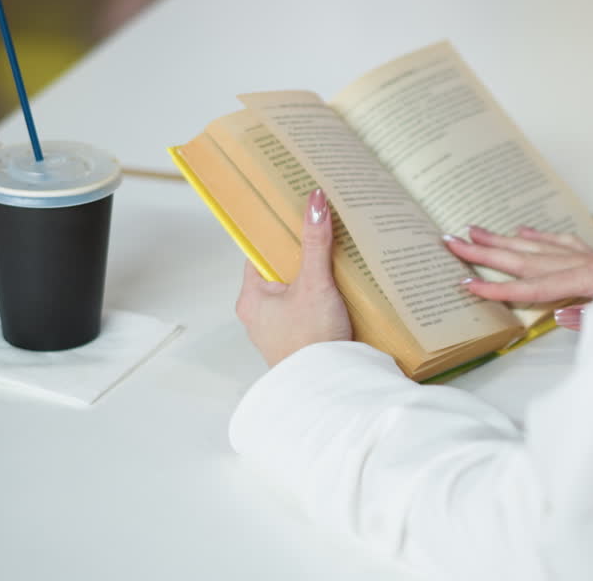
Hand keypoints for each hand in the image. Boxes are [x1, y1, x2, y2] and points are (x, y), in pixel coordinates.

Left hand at [235, 188, 353, 366]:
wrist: (327, 389)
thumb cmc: (311, 342)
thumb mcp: (315, 284)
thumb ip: (315, 243)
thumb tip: (315, 202)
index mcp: (251, 297)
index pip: (260, 252)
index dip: (278, 233)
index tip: (296, 215)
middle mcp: (259, 314)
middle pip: (280, 270)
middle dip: (302, 255)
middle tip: (323, 233)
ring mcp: (278, 329)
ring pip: (295, 291)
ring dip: (314, 278)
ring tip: (335, 259)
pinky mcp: (298, 340)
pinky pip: (307, 310)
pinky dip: (321, 299)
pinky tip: (340, 290)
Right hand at [444, 225, 592, 330]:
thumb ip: (590, 320)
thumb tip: (557, 316)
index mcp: (587, 282)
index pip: (532, 287)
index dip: (497, 287)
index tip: (465, 281)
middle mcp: (583, 264)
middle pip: (524, 257)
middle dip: (485, 251)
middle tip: (450, 240)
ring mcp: (588, 257)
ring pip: (537, 244)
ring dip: (503, 239)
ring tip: (473, 231)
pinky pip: (560, 241)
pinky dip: (537, 235)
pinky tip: (521, 231)